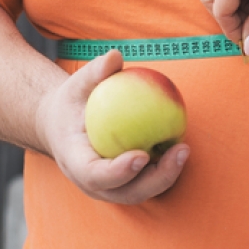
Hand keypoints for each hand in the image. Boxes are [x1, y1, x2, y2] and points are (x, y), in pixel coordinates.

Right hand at [34, 50, 189, 203]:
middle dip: (156, 179)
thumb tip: (115, 56)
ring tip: (185, 150)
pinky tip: (183, 146)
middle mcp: (92, 183)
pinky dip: (166, 168)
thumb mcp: (77, 84)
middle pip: (126, 192)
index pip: (95, 175)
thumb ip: (95, 72)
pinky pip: (148, 180)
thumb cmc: (72, 103)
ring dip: (166, 176)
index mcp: (75, 161)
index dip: (118, 172)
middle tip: (180, 151)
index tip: (141, 155)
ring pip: (141, 191)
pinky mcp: (126, 183)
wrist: (63, 126)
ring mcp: (110, 187)